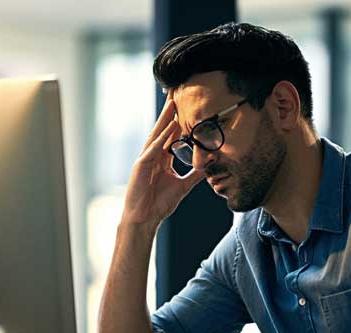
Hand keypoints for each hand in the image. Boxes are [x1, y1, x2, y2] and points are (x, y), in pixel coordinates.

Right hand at [121, 93, 205, 226]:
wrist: (144, 218)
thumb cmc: (159, 203)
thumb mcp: (182, 186)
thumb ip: (195, 175)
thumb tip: (209, 166)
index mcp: (161, 160)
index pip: (170, 137)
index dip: (178, 123)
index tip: (186, 109)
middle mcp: (152, 156)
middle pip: (162, 131)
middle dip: (170, 115)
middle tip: (177, 97)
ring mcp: (145, 159)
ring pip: (157, 135)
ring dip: (165, 120)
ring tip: (173, 104)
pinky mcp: (141, 165)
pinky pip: (154, 148)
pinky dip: (162, 137)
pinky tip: (170, 126)